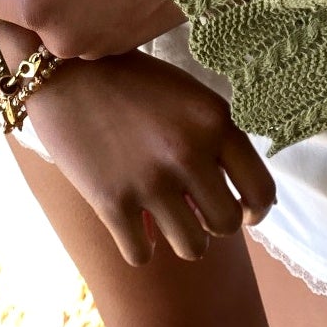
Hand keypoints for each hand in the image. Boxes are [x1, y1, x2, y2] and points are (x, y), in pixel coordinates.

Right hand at [13, 45, 277, 265]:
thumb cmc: (131, 82)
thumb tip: (244, 199)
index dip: (257, 211)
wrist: (64, 71)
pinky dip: (140, 247)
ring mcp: (150, 180)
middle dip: (214, 225)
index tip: (244, 214)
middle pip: (226, 225)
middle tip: (196, 214)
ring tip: (167, 222)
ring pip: (193, 249)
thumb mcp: (187, 97)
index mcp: (214, 121)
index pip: (261, 189)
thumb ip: (216, 138)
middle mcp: (188, 152)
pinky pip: (142, 255)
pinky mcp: (112, 202)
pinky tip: (132, 227)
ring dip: (182, 240)